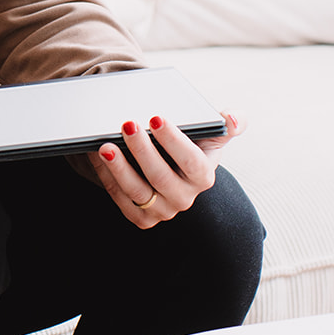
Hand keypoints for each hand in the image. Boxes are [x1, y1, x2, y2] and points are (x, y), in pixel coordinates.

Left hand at [86, 111, 244, 229]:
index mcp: (203, 176)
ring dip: (119, 167)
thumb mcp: (210, 134)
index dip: (174, 140)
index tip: (155, 117)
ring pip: (138, 191)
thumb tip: (235, 119)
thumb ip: (227, 124)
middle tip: (126, 124)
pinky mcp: (142, 218)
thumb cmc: (189, 144)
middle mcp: (185, 198)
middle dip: (142, 150)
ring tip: (105, 144)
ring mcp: (162, 210)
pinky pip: (122, 200)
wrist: (168, 163)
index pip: (192, 161)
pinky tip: (97, 156)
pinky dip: (108, 178)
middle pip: (161, 177)